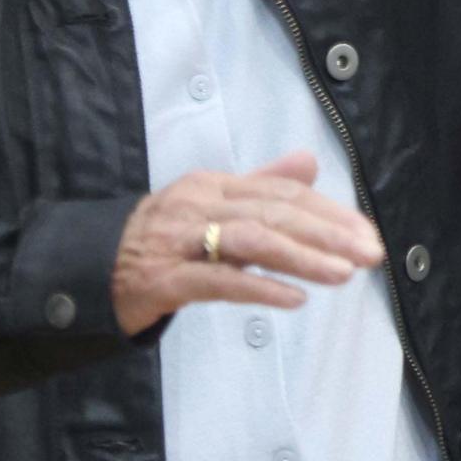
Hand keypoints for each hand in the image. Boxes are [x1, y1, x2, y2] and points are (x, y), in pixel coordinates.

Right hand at [111, 153, 385, 336]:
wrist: (90, 269)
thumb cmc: (159, 240)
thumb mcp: (211, 206)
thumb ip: (261, 185)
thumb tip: (310, 162)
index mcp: (213, 186)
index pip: (282, 192)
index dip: (328, 212)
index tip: (367, 235)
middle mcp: (198, 204)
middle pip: (272, 212)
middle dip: (327, 232)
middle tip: (370, 254)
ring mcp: (179, 241)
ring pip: (249, 240)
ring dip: (302, 256)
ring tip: (343, 274)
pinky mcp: (162, 279)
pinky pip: (216, 281)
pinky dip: (258, 287)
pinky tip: (293, 298)